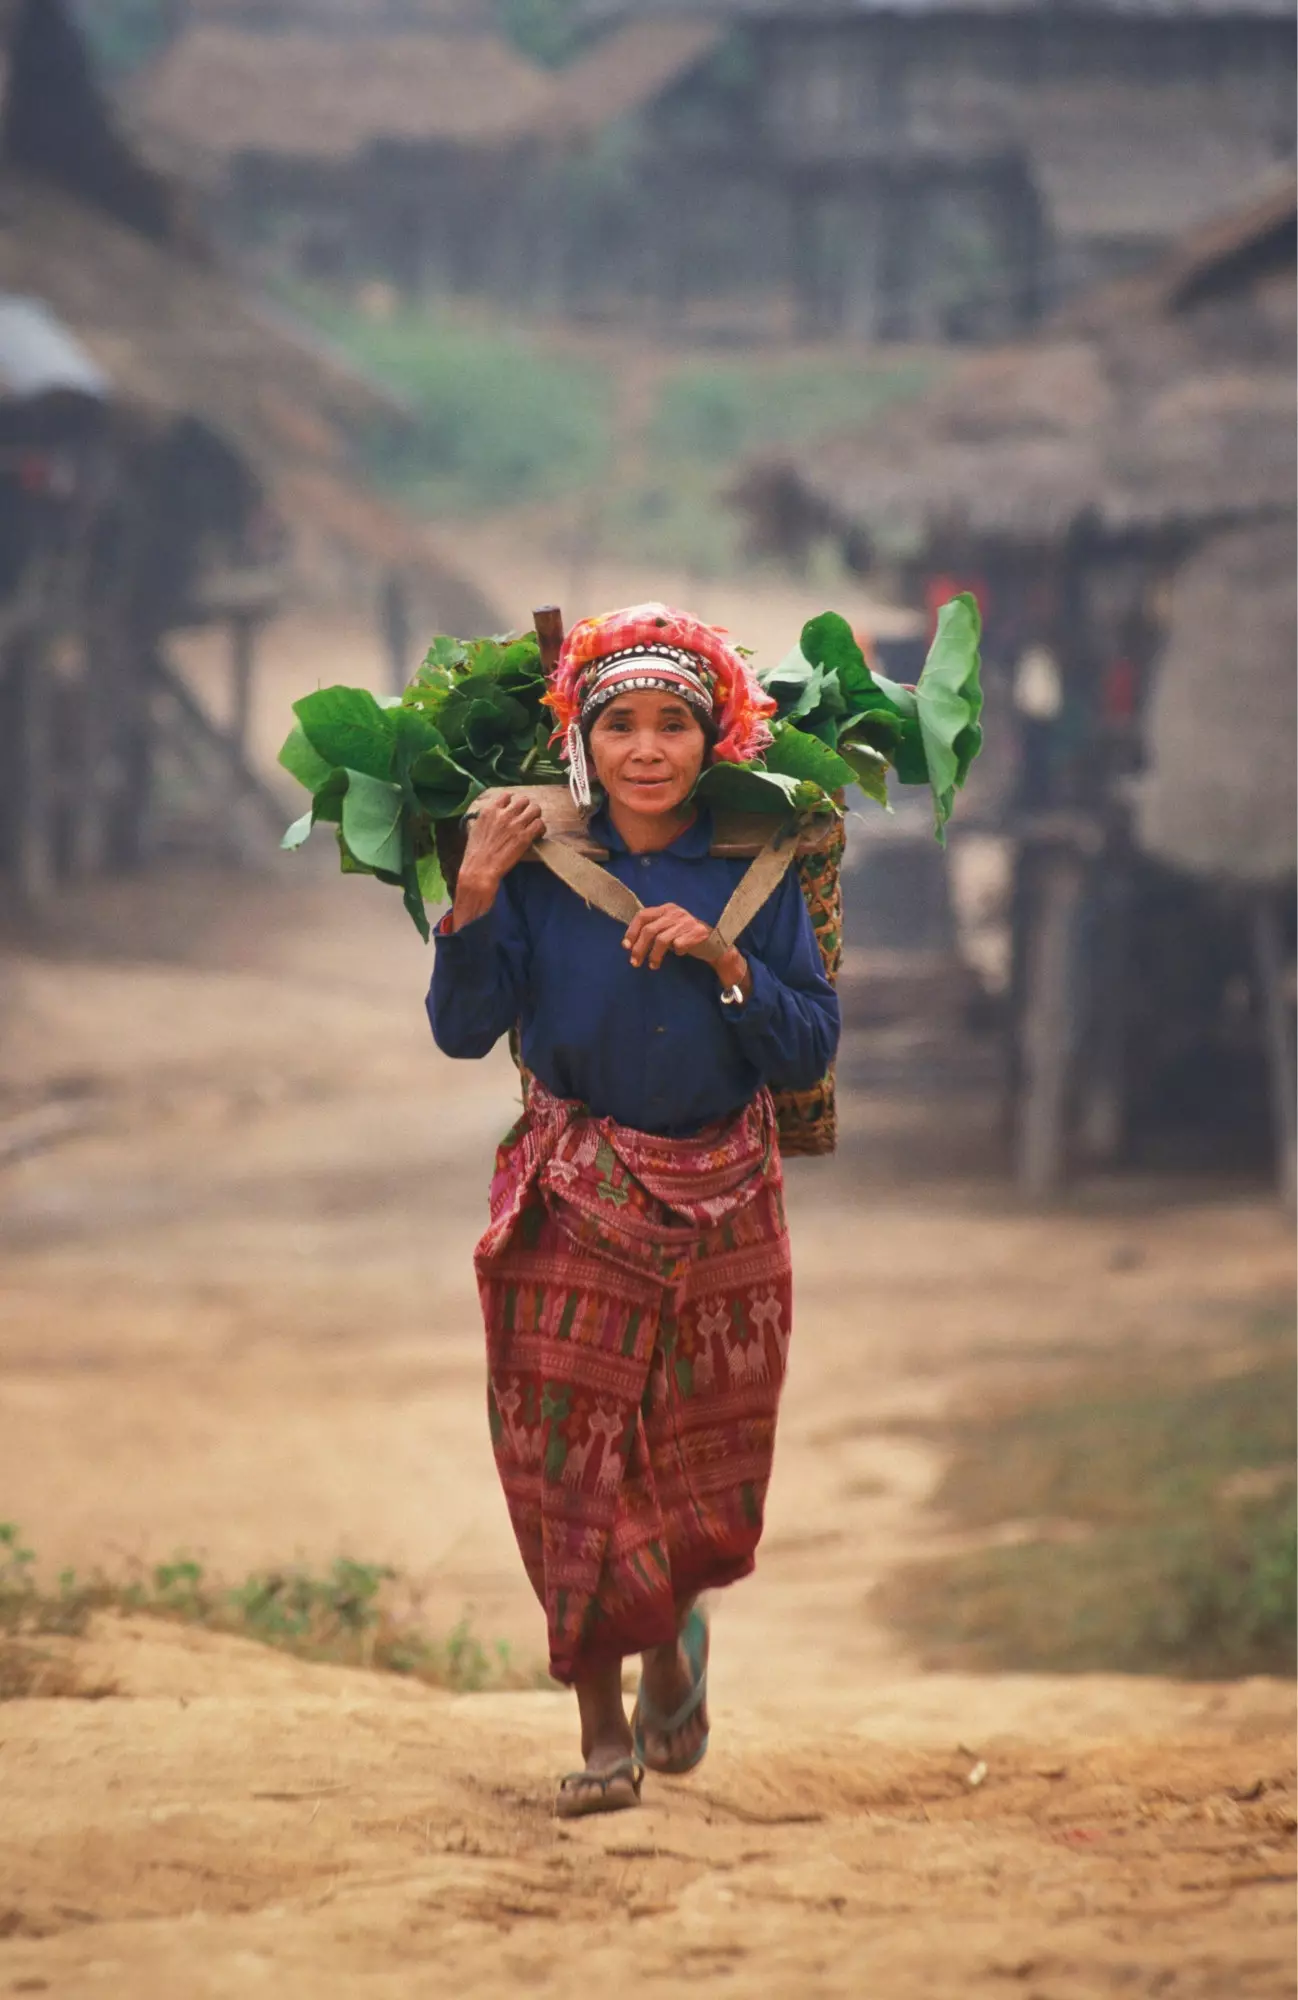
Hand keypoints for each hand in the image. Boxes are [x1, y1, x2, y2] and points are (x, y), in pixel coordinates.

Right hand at [452, 791, 543, 928]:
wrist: (480, 869)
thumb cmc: (475, 854)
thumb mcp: (476, 829)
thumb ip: (487, 819)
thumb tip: (493, 817)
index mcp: (489, 811)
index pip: (507, 796)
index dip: (513, 802)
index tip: (515, 809)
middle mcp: (503, 814)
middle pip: (524, 800)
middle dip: (527, 809)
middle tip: (527, 819)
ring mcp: (515, 824)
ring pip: (535, 809)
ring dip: (536, 817)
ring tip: (534, 826)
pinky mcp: (525, 836)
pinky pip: (540, 824)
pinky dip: (541, 829)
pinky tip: (537, 836)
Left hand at [623, 902, 713, 969]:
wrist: (714, 942)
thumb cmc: (686, 936)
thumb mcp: (668, 927)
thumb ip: (653, 930)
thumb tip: (629, 944)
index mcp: (666, 908)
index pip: (642, 916)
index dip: (631, 931)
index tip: (626, 946)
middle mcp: (675, 912)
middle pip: (649, 930)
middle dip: (639, 948)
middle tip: (635, 963)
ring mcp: (686, 921)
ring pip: (662, 939)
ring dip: (654, 956)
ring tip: (653, 966)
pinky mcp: (697, 932)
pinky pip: (679, 945)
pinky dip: (677, 952)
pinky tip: (680, 954)